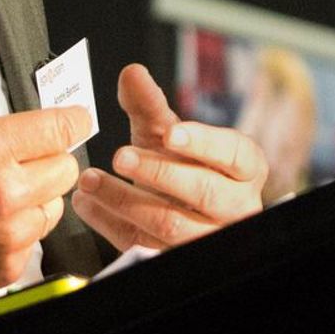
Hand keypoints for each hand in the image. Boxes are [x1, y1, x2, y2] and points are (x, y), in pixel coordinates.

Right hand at [0, 36, 90, 323]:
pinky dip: (20, 231)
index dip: (71, 120)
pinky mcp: (4, 268)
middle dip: (48, 158)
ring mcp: (6, 235)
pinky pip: (36, 241)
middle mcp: (3, 192)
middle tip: (18, 158)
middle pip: (67, 168)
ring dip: (37, 196)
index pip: (63, 128)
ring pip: (54, 206)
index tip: (69, 120)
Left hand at [71, 62, 266, 251]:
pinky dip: (111, 224)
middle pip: (202, 191)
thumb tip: (132, 73)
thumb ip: (150, 104)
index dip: (203, 143)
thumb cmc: (184, 167)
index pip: (233, 154)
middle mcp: (237, 205)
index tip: (170, 133)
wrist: (180, 209)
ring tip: (91, 180)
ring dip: (124, 199)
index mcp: (244, 168)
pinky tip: (90, 204)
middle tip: (120, 155)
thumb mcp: (168, 134)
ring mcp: (210, 237)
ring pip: (171, 224)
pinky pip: (145, 246)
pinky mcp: (180, 259)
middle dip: (158, 172)